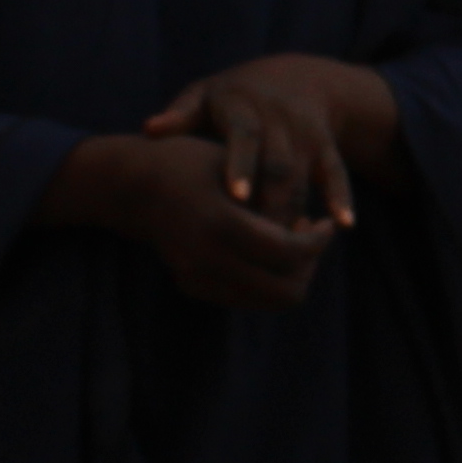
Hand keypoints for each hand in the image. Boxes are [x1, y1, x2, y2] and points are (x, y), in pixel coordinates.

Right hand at [107, 135, 342, 310]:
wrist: (134, 185)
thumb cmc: (191, 161)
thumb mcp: (234, 164)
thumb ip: (272, 197)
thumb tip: (306, 229)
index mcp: (221, 223)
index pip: (289, 252)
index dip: (318, 241)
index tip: (327, 223)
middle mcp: (206, 260)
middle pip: (284, 290)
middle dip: (309, 266)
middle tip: (314, 237)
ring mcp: (197, 278)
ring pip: (268, 301)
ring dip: (290, 276)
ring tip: (293, 241)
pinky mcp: (192, 287)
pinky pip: (245, 298)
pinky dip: (265, 281)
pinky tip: (267, 249)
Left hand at [143, 53, 378, 230]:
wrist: (294, 77)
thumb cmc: (231, 98)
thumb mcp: (203, 97)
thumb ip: (179, 115)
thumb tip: (149, 129)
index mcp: (243, 107)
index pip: (245, 136)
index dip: (242, 165)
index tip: (236, 196)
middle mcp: (279, 119)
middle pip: (279, 165)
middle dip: (272, 202)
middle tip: (260, 242)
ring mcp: (306, 134)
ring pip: (304, 177)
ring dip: (298, 212)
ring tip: (288, 251)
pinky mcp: (326, 147)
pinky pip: (336, 172)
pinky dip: (341, 197)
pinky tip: (344, 224)